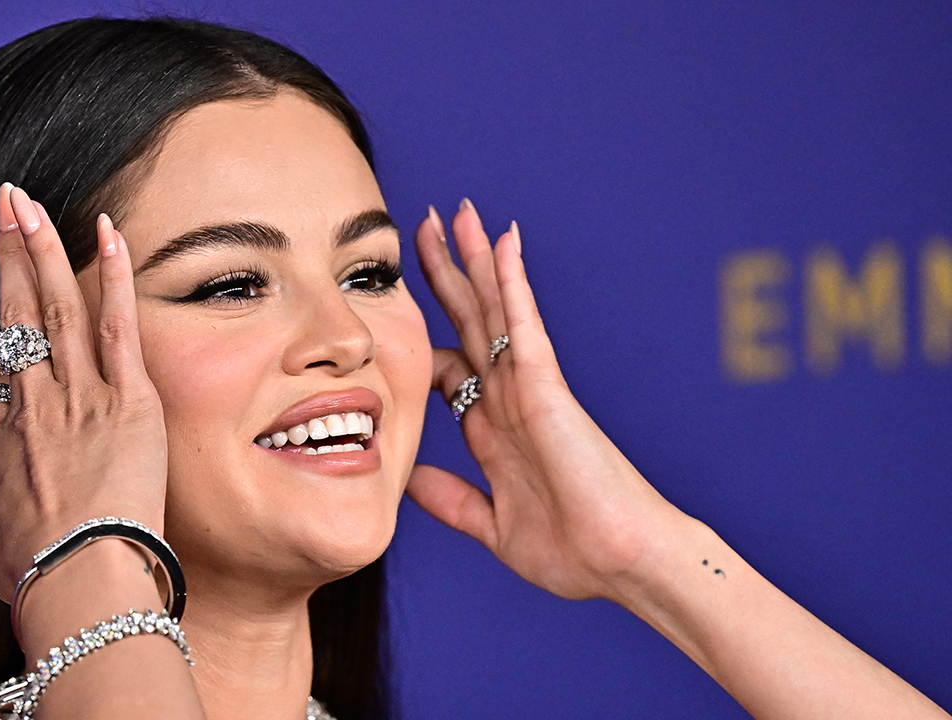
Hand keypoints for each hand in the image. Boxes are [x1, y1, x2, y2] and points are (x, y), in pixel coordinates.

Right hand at [0, 184, 167, 607]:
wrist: (78, 581)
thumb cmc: (39, 577)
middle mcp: (27, 404)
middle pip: (11, 314)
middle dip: (5, 254)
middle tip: (2, 208)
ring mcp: (75, 394)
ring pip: (54, 304)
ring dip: (40, 247)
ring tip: (29, 203)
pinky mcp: (126, 397)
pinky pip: (116, 322)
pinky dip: (113, 272)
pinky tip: (108, 229)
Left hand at [408, 200, 677, 601]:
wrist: (621, 564)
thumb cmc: (572, 551)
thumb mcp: (491, 525)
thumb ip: (451, 499)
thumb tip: (408, 478)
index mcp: (495, 429)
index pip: (450, 366)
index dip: (423, 335)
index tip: (393, 309)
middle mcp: (509, 398)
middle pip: (470, 322)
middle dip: (446, 274)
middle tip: (425, 226)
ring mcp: (529, 387)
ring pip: (495, 308)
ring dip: (475, 259)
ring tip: (458, 212)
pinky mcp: (547, 387)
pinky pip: (523, 323)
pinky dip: (512, 281)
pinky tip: (501, 241)